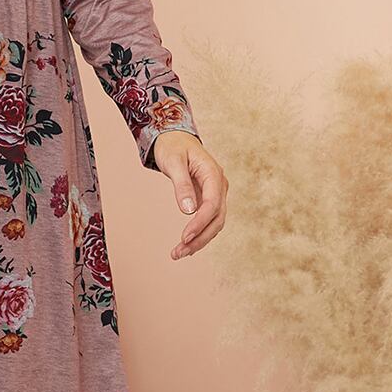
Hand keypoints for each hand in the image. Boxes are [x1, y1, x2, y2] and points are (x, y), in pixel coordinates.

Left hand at [150, 130, 227, 260]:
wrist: (174, 138)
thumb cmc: (172, 146)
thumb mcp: (173, 162)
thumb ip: (181, 184)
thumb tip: (188, 210)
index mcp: (214, 174)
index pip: (212, 205)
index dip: (199, 223)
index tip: (184, 237)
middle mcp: (219, 186)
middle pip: (217, 219)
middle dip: (199, 238)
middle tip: (178, 253)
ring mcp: (216, 193)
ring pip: (214, 223)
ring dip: (199, 240)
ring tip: (178, 254)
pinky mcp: (209, 198)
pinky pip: (208, 219)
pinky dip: (199, 233)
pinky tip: (186, 246)